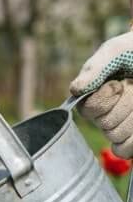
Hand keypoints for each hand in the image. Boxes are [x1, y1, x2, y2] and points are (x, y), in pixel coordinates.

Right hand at [70, 31, 132, 156]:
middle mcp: (101, 115)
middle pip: (105, 125)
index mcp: (90, 98)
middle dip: (125, 104)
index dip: (106, 98)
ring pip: (117, 135)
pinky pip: (123, 150)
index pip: (90, 111)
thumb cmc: (132, 51)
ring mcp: (119, 126)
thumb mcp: (115, 51)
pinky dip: (131, 142)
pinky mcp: (130, 135)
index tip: (118, 82)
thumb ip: (95, 68)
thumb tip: (76, 90)